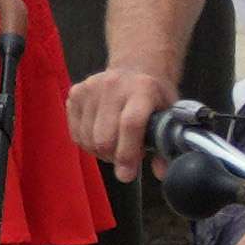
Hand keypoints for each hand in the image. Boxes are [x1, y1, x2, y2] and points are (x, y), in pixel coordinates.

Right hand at [72, 59, 179, 181]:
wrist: (136, 69)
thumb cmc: (155, 96)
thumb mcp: (170, 114)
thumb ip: (166, 143)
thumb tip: (161, 172)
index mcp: (143, 89)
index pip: (130, 124)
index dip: (128, 153)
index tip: (127, 174)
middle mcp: (113, 85)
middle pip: (104, 137)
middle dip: (114, 157)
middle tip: (125, 158)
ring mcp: (90, 88)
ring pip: (88, 139)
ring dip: (101, 152)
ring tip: (115, 144)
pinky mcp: (75, 93)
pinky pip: (76, 134)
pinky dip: (88, 144)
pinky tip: (101, 136)